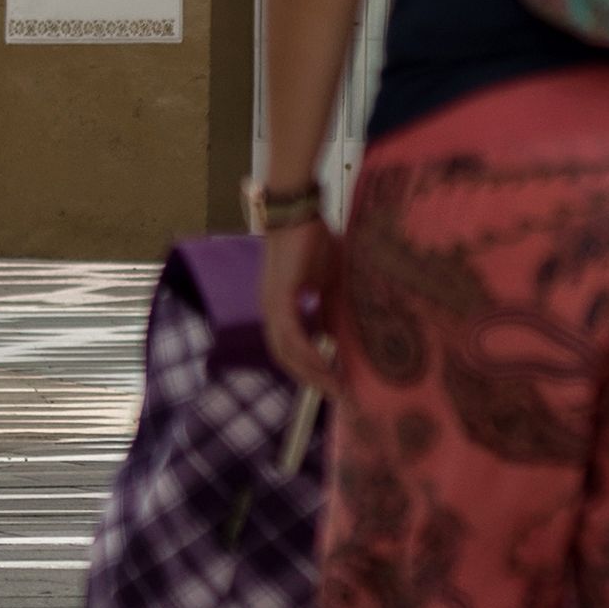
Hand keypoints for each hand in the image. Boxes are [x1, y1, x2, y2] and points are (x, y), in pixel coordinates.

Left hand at [260, 208, 340, 394]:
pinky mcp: (279, 298)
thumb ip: (329, 311)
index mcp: (281, 310)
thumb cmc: (315, 243)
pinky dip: (306, 351)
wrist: (300, 213)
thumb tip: (335, 338)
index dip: (310, 370)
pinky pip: (291, 334)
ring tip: (334, 384)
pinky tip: (325, 361)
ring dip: (309, 371)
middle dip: (311, 380)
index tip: (334, 384)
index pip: (291, 350)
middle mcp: (272, 313)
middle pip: (285, 359)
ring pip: (285, 352)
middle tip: (336, 394)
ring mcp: (273, 307)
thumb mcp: (328, 284)